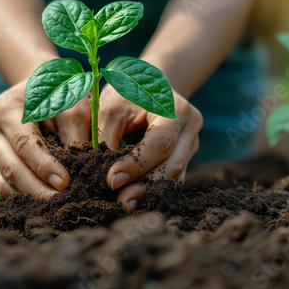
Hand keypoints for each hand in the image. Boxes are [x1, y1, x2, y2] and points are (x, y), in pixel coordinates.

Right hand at [0, 80, 90, 199]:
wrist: (35, 89)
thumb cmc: (57, 94)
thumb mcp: (70, 103)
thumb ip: (75, 130)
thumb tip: (85, 165)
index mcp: (5, 108)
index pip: (24, 144)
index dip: (44, 166)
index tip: (65, 182)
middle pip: (10, 168)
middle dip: (37, 189)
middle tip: (61, 202)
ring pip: (4, 183)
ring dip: (30, 198)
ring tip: (55, 205)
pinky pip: (3, 187)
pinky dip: (23, 197)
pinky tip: (43, 201)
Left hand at [98, 84, 202, 210]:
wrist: (149, 84)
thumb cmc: (126, 92)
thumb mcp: (111, 107)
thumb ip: (106, 138)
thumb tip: (97, 173)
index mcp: (176, 110)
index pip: (159, 143)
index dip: (137, 165)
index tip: (112, 181)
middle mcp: (190, 128)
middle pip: (172, 165)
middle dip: (145, 187)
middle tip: (121, 203)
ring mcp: (191, 144)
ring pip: (174, 176)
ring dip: (149, 193)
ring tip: (125, 205)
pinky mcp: (184, 156)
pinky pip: (171, 177)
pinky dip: (153, 189)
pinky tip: (135, 199)